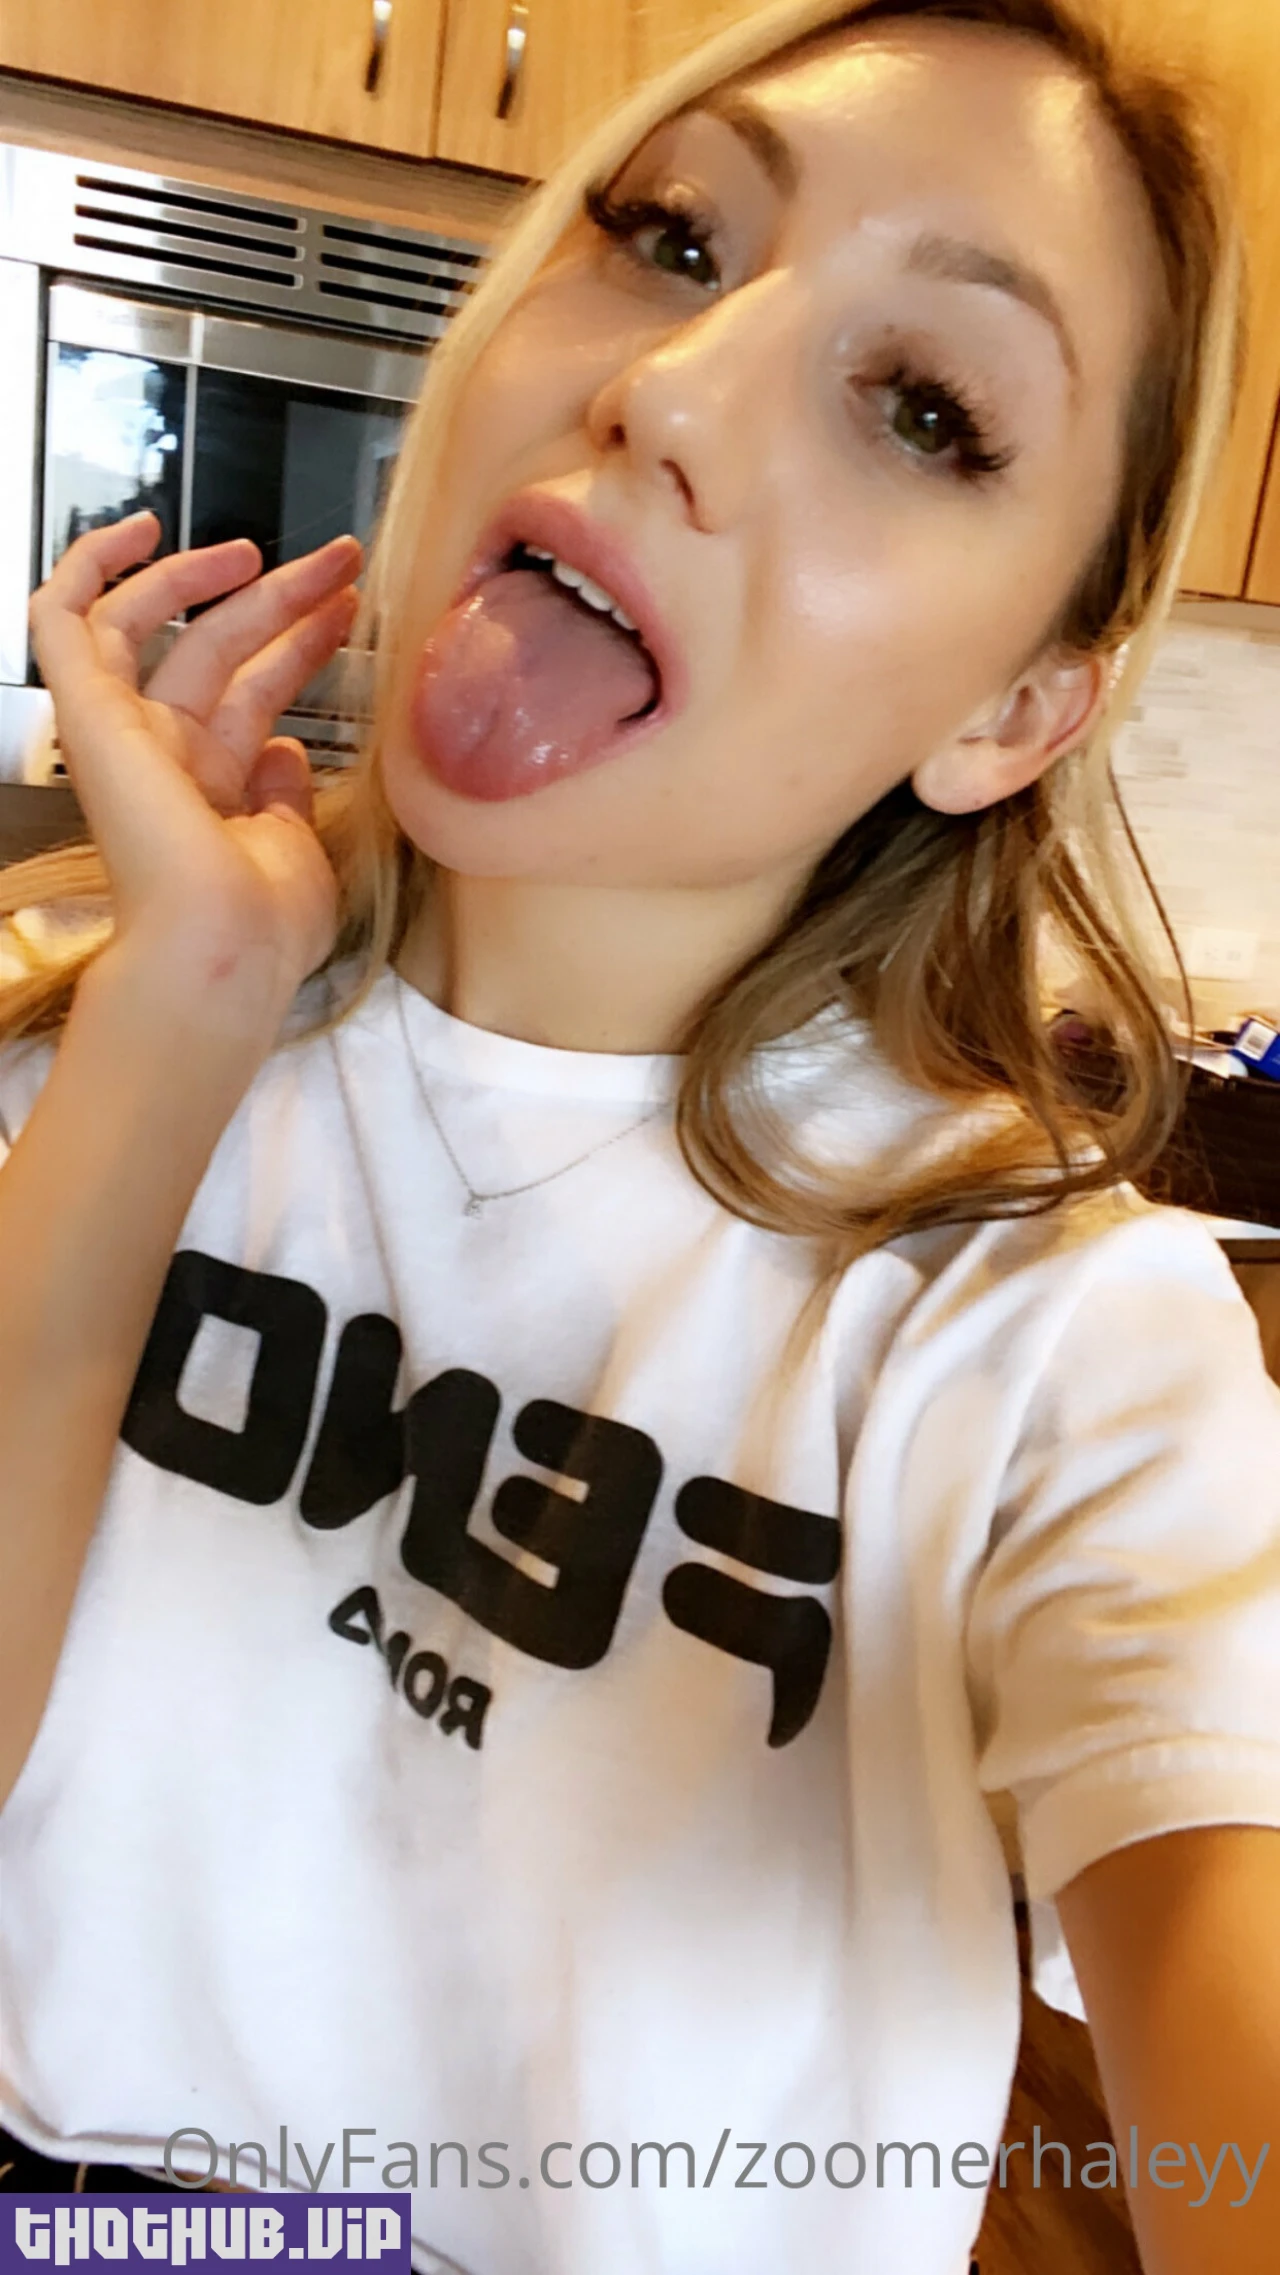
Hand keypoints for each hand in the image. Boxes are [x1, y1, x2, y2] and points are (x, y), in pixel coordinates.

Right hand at [28, 513, 363, 1019]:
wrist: (221, 947)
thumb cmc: (262, 928)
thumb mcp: (295, 846)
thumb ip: (285, 791)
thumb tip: (285, 746)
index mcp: (213, 792)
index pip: (253, 692)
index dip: (300, 643)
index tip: (346, 608)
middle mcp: (164, 760)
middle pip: (218, 648)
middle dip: (282, 599)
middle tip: (339, 562)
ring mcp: (124, 735)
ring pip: (152, 625)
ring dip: (207, 577)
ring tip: (268, 549)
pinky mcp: (88, 715)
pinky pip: (62, 621)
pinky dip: (91, 568)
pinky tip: (140, 531)